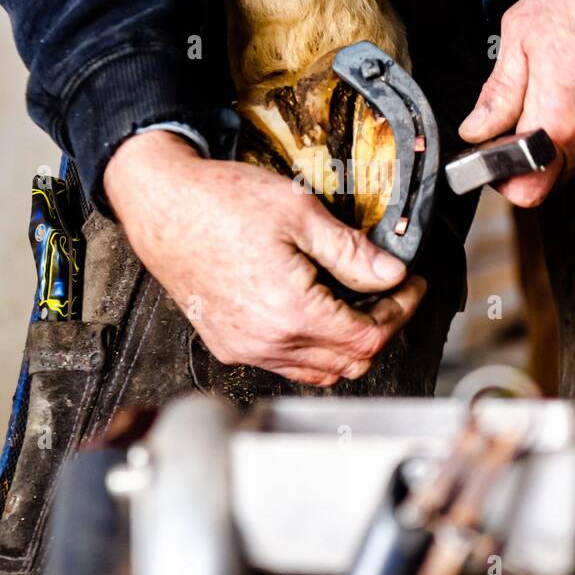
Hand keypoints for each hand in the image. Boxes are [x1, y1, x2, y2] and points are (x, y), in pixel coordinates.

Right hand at [104, 130, 426, 386]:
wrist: (164, 207)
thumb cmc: (220, 203)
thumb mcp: (299, 213)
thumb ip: (351, 251)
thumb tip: (392, 274)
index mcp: (290, 310)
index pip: (368, 336)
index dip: (400, 312)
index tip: (410, 287)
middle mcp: (267, 340)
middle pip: (349, 361)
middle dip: (380, 328)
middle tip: (391, 294)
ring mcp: (245, 348)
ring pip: (319, 372)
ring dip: (347, 345)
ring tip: (356, 304)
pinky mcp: (228, 345)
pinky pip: (285, 364)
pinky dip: (312, 350)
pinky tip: (317, 314)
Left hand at [459, 0, 574, 206]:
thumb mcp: (522, 33)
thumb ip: (497, 93)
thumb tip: (478, 127)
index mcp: (558, 120)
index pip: (523, 189)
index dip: (502, 175)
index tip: (494, 151)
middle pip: (550, 177)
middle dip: (528, 155)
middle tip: (521, 115)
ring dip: (559, 133)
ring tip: (561, 83)